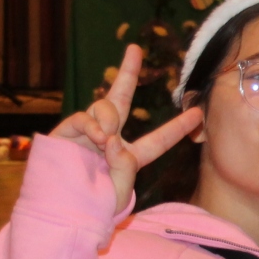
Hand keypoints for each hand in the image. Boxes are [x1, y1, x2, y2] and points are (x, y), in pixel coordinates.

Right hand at [51, 43, 203, 202]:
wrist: (60, 210)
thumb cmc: (92, 207)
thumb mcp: (119, 191)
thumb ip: (125, 167)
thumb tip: (113, 138)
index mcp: (129, 157)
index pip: (159, 140)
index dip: (178, 128)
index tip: (198, 113)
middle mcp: (109, 139)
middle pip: (122, 99)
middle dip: (127, 72)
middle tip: (134, 48)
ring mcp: (87, 132)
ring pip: (106, 106)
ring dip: (110, 120)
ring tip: (104, 141)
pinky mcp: (67, 132)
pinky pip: (85, 117)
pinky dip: (93, 126)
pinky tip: (96, 138)